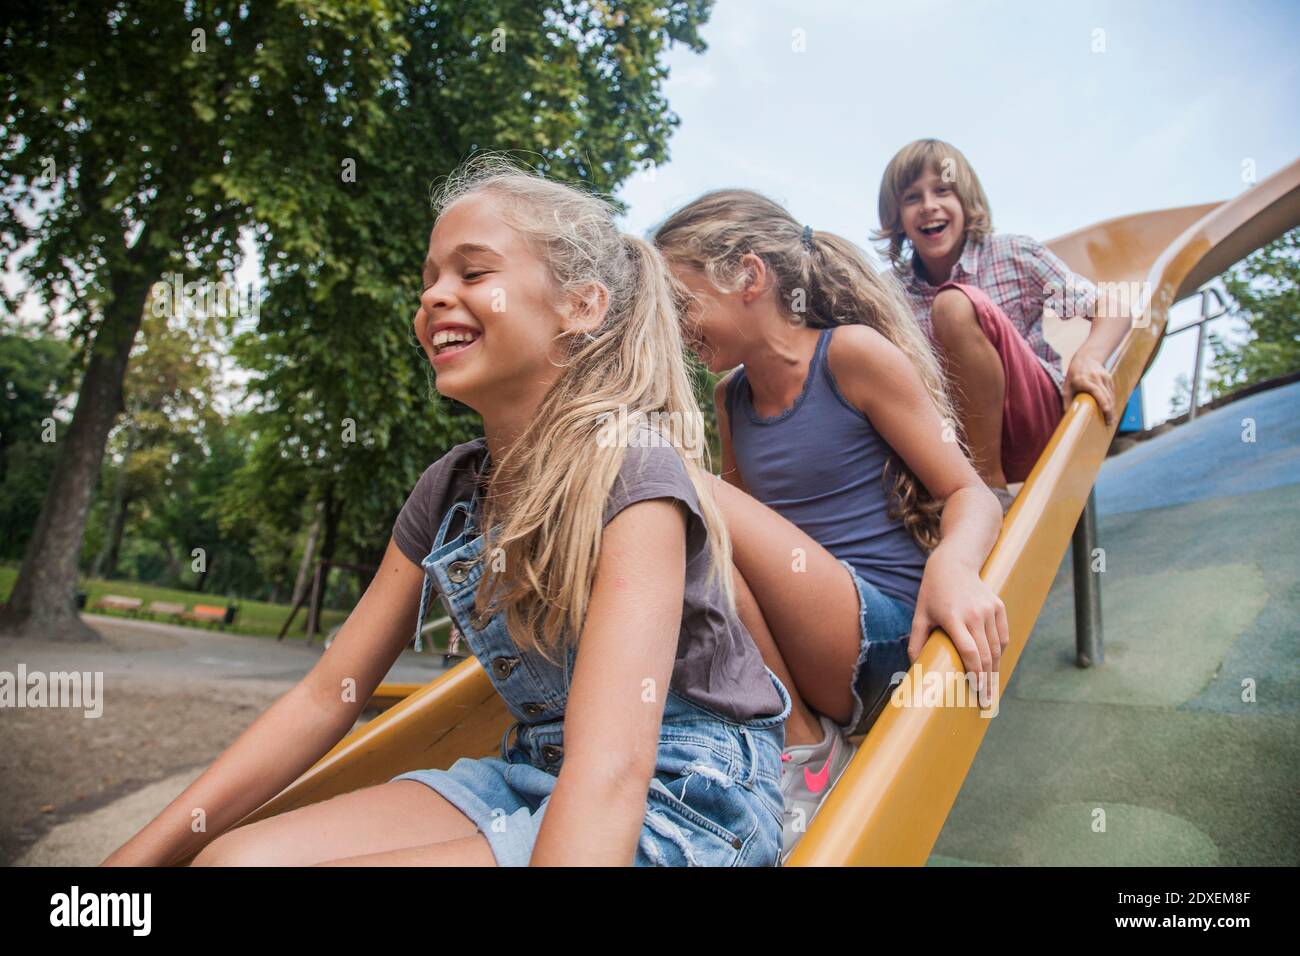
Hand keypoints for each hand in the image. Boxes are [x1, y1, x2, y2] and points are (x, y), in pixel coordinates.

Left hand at [908, 551, 1008, 707]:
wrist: (954, 563)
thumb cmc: (933, 592)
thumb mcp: (920, 615)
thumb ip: (916, 641)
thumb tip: (914, 669)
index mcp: (953, 617)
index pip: (970, 653)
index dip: (975, 675)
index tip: (976, 693)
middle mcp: (975, 614)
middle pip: (986, 656)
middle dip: (987, 682)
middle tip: (986, 703)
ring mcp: (990, 610)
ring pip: (997, 649)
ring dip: (995, 671)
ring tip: (991, 690)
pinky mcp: (999, 607)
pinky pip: (1002, 637)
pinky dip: (1000, 653)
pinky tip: (994, 667)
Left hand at [1063, 352, 1115, 425]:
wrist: (1086, 357)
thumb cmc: (1074, 374)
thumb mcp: (1066, 386)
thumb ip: (1067, 400)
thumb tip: (1068, 415)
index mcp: (1084, 380)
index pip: (1096, 392)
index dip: (1103, 402)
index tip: (1106, 412)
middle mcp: (1096, 378)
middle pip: (1106, 396)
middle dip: (1109, 411)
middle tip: (1109, 423)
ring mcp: (1105, 377)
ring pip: (1111, 395)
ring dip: (1112, 408)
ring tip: (1111, 420)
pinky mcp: (1109, 378)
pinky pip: (1112, 392)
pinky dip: (1111, 402)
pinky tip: (1110, 410)